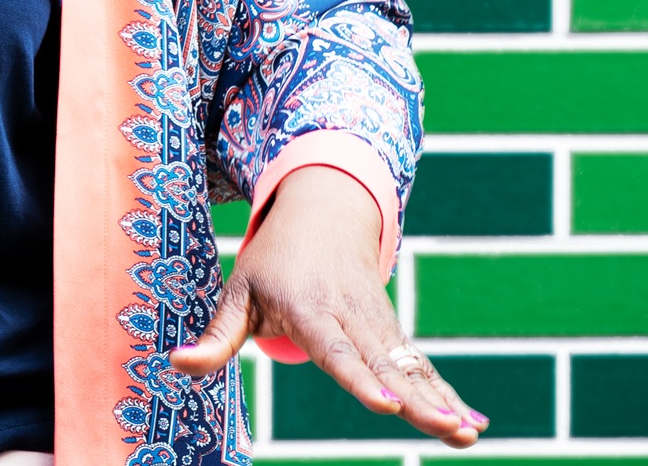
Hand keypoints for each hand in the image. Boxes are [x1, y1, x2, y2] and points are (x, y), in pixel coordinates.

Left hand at [170, 166, 482, 448]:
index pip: (337, 351)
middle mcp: (351, 317)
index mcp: (310, 309)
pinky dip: (446, 392)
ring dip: (440, 401)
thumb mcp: (238, 292)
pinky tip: (471, 423)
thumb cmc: (273, 261)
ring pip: (411, 367)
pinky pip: (421, 365)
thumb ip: (215, 337)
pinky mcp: (394, 331)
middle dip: (418, 401)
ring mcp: (379, 324)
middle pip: (386, 366)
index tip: (385, 406)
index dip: (361, 380)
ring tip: (468, 434)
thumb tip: (177, 366)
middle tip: (448, 430)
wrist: (325, 212)